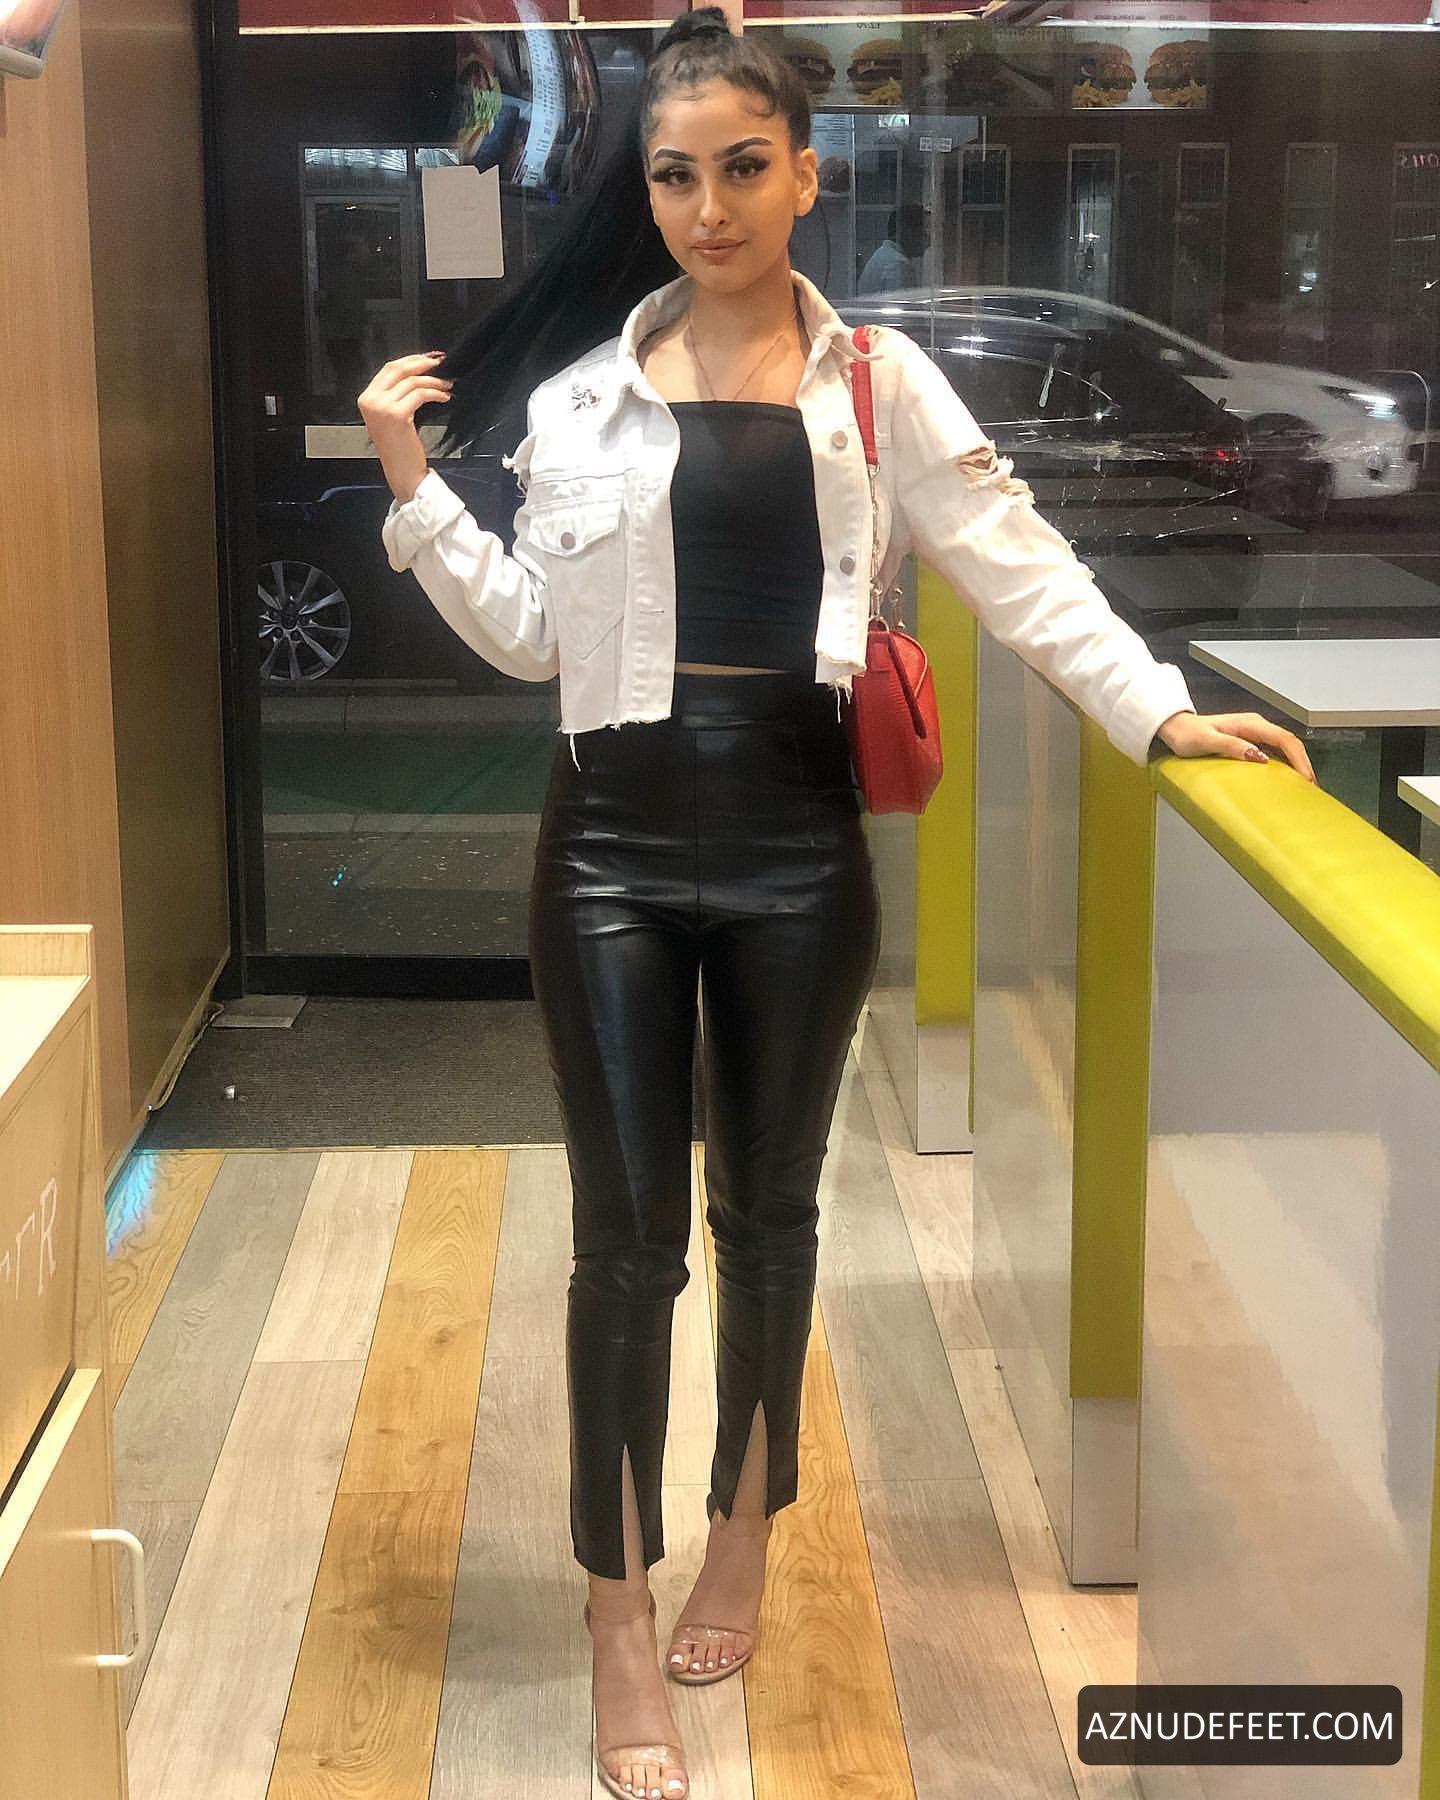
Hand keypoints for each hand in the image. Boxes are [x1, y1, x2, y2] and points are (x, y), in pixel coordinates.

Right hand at [357, 351, 453, 502]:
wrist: (402, 472)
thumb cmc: (400, 449)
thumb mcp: (391, 417)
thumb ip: (396, 395)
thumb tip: (418, 373)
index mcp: (366, 398)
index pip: (389, 369)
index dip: (410, 360)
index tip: (428, 359)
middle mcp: (371, 400)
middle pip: (398, 368)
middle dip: (422, 363)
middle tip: (441, 363)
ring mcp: (382, 407)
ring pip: (412, 381)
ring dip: (434, 380)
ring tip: (447, 384)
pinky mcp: (398, 414)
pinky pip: (420, 393)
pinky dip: (436, 392)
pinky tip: (445, 396)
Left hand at [1155, 710, 1316, 782]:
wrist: (1176, 728)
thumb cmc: (1188, 734)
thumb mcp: (1207, 741)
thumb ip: (1232, 746)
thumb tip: (1258, 756)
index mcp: (1250, 724)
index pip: (1284, 739)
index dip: (1299, 759)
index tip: (1306, 778)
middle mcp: (1256, 726)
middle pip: (1290, 743)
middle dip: (1304, 764)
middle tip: (1311, 787)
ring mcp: (1254, 733)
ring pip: (1285, 747)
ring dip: (1296, 764)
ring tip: (1304, 786)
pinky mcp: (1250, 741)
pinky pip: (1275, 751)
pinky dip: (1285, 764)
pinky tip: (1286, 778)